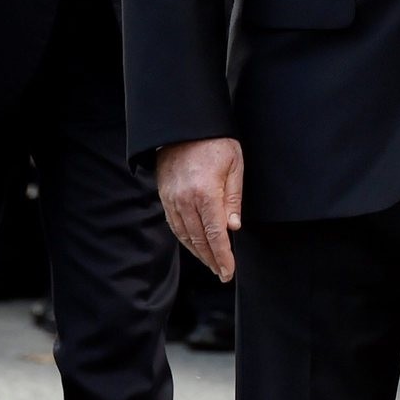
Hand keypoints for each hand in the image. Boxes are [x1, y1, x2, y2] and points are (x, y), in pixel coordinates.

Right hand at [157, 138, 243, 280]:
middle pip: (199, 239)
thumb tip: (232, 228)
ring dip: (198, 252)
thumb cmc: (215, 143)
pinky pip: (175, 224)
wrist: (184, 127)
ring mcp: (172, 200)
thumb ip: (233, 198)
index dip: (222, 256)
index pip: (215, 234)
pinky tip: (195, 245)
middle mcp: (185, 200)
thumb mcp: (235, 165)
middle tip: (222, 273)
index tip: (228, 272)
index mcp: (205, 193)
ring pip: (185, 235)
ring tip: (211, 263)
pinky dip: (185, 238)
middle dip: (212, 259)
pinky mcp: (165, 197)